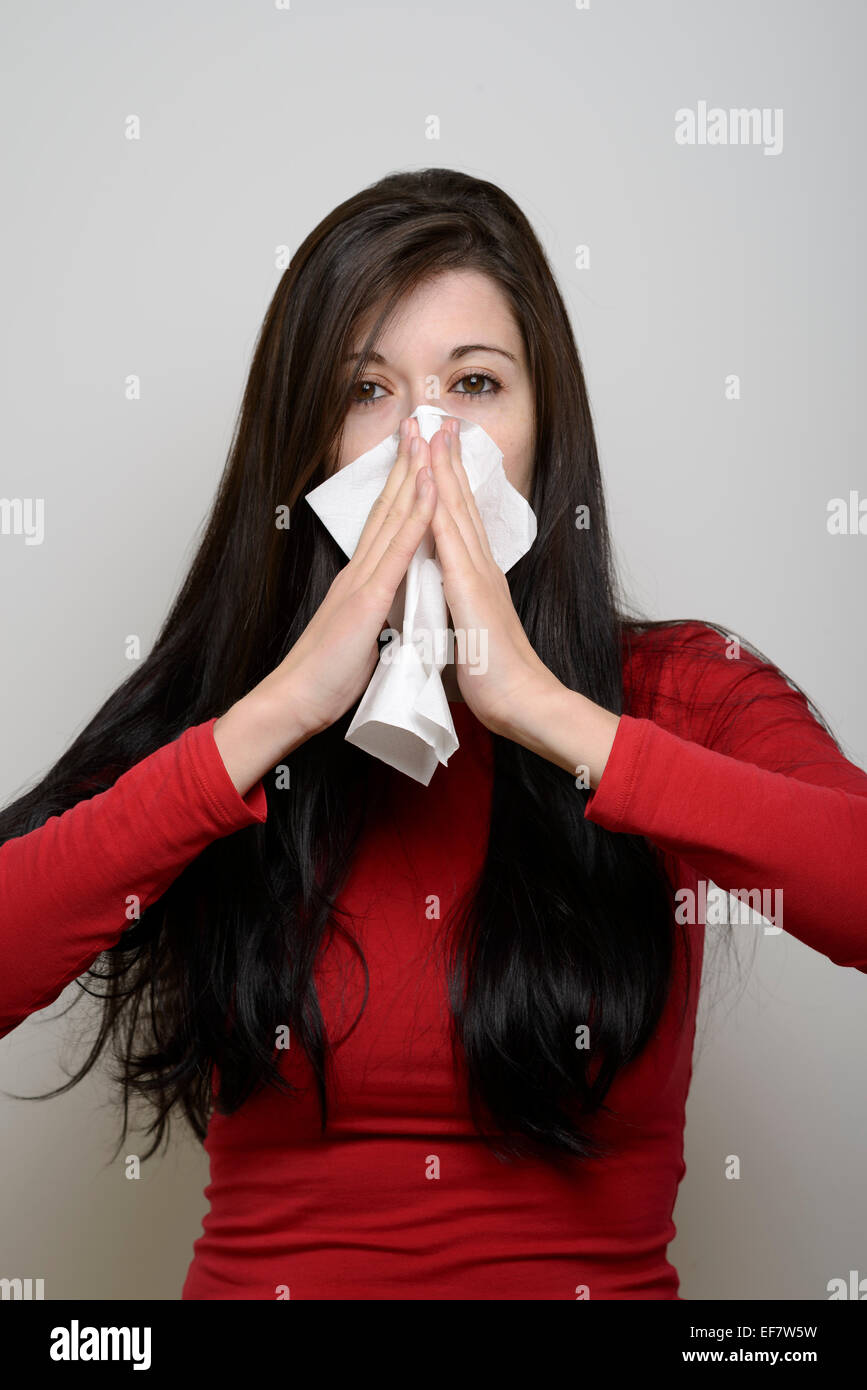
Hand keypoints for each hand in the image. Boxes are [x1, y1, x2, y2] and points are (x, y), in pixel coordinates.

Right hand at [214, 417, 433, 792]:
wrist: (296, 700)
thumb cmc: (325, 677)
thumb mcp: (360, 636)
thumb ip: (376, 613)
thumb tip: (391, 606)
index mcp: (362, 579)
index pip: (388, 522)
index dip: (406, 486)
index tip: (422, 454)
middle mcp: (361, 569)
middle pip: (390, 506)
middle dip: (410, 463)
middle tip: (425, 423)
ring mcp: (362, 580)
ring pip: (393, 517)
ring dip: (414, 476)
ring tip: (429, 438)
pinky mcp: (366, 599)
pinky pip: (396, 552)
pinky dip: (415, 519)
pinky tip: (430, 491)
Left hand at [420, 418, 562, 737]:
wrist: (523, 700)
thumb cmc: (498, 678)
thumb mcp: (472, 633)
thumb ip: (460, 613)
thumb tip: (451, 610)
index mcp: (477, 577)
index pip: (458, 519)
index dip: (446, 483)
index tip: (436, 450)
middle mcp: (480, 566)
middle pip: (460, 502)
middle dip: (446, 459)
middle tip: (437, 419)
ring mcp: (478, 573)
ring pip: (456, 509)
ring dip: (441, 469)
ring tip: (431, 431)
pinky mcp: (471, 588)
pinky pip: (451, 540)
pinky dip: (440, 507)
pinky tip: (429, 482)